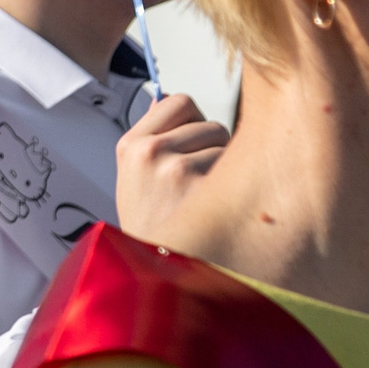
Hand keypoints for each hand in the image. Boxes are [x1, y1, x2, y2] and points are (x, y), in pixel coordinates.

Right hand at [116, 94, 227, 245]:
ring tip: (207, 195)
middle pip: (210, 123)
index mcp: (130, 145)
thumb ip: (149, 138)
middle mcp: (150, 151)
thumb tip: (162, 98)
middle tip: (199, 179)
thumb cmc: (149, 226)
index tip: (191, 140)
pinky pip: (238, 169)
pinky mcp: (203, 188)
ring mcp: (176, 169)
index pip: (179, 101)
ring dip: (227, 167)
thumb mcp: (132, 179)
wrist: (154, 269)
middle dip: (213, 146)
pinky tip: (219, 207)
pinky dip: (236, 187)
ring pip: (227, 145)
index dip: (193, 119)